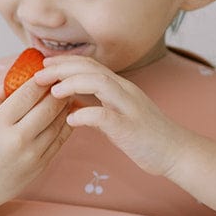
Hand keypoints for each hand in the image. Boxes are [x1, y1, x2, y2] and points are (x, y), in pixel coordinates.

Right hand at [0, 71, 73, 202]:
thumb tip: (18, 77)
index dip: (41, 79)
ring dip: (66, 107)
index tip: (46, 72)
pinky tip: (65, 116)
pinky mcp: (42, 165)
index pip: (28, 93)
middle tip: (62, 81)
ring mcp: (32, 154)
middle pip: (49, 106)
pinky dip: (66, 124)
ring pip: (60, 122)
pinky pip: (61, 140)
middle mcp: (17, 138)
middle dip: (59, 91)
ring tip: (66, 96)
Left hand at [40, 55, 195, 177]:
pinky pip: (106, 116)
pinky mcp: (131, 128)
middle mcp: (125, 92)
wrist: (177, 153)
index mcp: (120, 88)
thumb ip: (98, 108)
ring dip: (73, 84)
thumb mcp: (118, 117)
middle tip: (38, 74)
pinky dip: (87, 114)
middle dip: (62, 68)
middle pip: (91, 69)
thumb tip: (73, 105)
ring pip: (100, 84)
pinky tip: (71, 119)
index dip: (65, 62)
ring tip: (52, 92)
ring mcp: (129, 108)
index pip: (90, 65)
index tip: (43, 65)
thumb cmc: (147, 137)